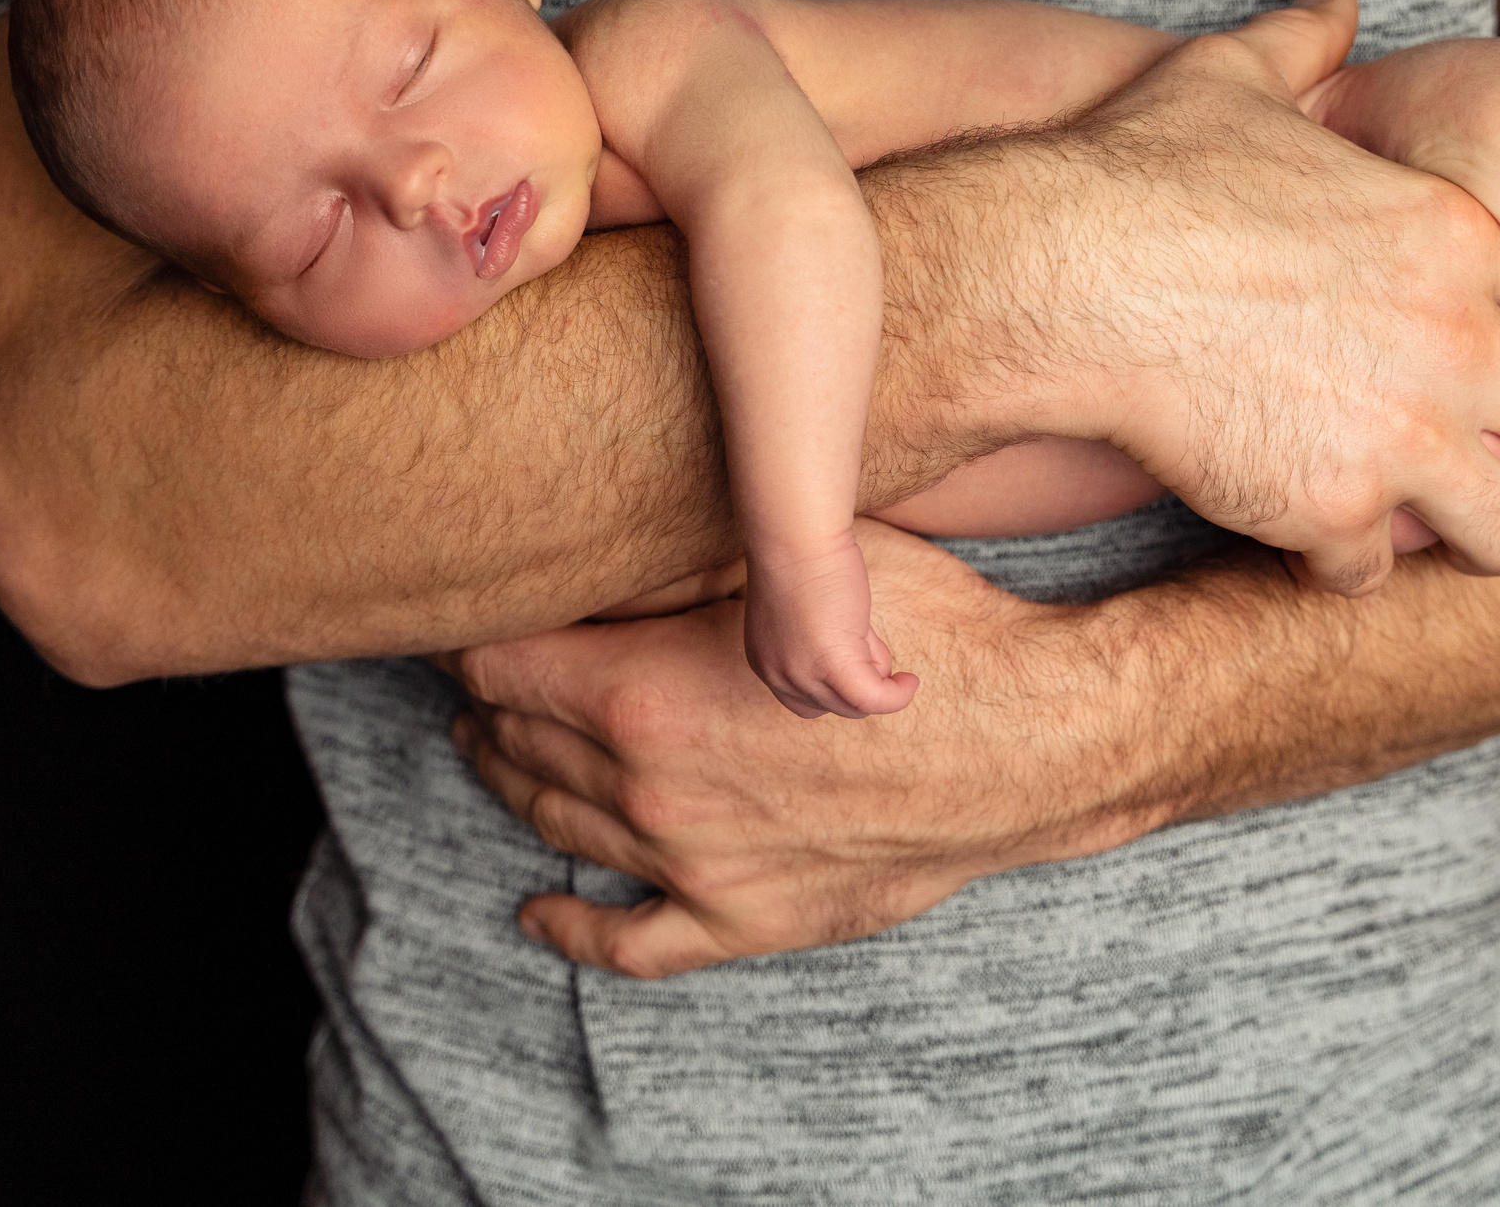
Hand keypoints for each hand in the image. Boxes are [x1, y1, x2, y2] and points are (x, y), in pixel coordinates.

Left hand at [442, 522, 1144, 978]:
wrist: (1033, 743)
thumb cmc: (927, 630)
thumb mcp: (792, 558)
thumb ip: (674, 564)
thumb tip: (583, 554)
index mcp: (644, 695)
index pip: (502, 664)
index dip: (472, 631)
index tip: (466, 609)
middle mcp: (651, 790)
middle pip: (519, 742)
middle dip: (488, 702)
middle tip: (475, 672)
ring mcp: (694, 869)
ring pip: (558, 826)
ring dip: (511, 783)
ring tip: (489, 749)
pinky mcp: (745, 921)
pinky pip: (630, 944)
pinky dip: (570, 929)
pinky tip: (536, 913)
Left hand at [742, 531, 919, 719]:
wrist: (796, 534)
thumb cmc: (804, 558)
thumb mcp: (810, 614)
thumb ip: (828, 644)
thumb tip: (871, 666)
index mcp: (766, 663)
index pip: (808, 701)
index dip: (838, 683)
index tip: (854, 650)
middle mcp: (778, 675)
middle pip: (833, 706)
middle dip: (858, 675)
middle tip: (863, 633)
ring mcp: (802, 674)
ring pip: (855, 705)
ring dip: (877, 675)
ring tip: (870, 633)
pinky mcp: (831, 664)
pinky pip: (873, 699)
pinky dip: (896, 696)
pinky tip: (909, 681)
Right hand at [996, 0, 1499, 595]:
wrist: (1058, 273)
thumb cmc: (1135, 172)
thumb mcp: (1230, 78)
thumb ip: (1305, 41)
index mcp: (1450, 233)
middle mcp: (1454, 339)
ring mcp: (1401, 432)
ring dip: (1466, 536)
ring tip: (1412, 523)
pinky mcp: (1329, 506)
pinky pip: (1375, 576)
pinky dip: (1340, 567)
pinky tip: (1298, 534)